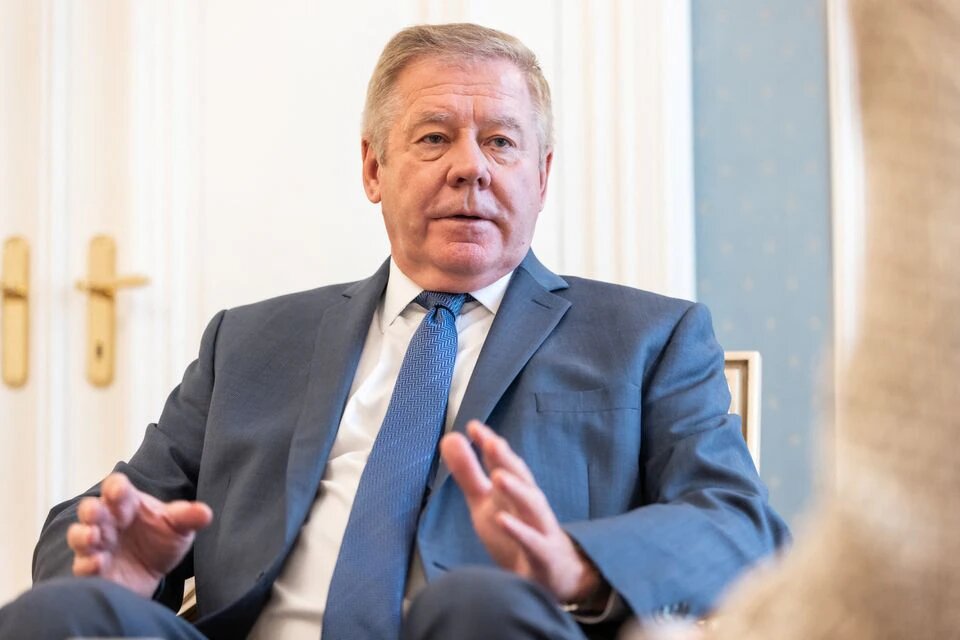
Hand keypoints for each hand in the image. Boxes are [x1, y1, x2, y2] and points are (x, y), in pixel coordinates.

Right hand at [66, 472, 212, 596]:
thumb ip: (188, 517)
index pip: (116, 487)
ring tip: (94, 538)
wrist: (154, 572)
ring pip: (79, 536)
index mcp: (127, 503)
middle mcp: (107, 521)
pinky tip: (98, 564)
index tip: (118, 492)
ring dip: (82, 536)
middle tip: (96, 514)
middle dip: (91, 510)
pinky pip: (81, 566)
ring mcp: (97, 545)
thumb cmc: (161, 539)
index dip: (115, 488)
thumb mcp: (178, 527)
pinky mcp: (92, 570)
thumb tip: (205, 513)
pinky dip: (86, 565)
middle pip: (91, 509)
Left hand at [440, 420, 606, 605]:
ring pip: (532, 506)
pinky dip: (519, 531)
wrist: (554, 576)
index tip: (473, 427)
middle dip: (507, 460)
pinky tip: (502, 520)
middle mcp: (529, 505)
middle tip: (492, 442)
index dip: (490, 445)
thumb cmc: (516, 533)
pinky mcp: (543, 556)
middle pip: (522, 478)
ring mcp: (539, 529)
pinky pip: (533, 542)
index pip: (504, 463)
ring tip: (498, 477)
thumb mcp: (485, 503)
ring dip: (517, 490)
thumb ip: (468, 473)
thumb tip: (450, 437)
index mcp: (515, 490)